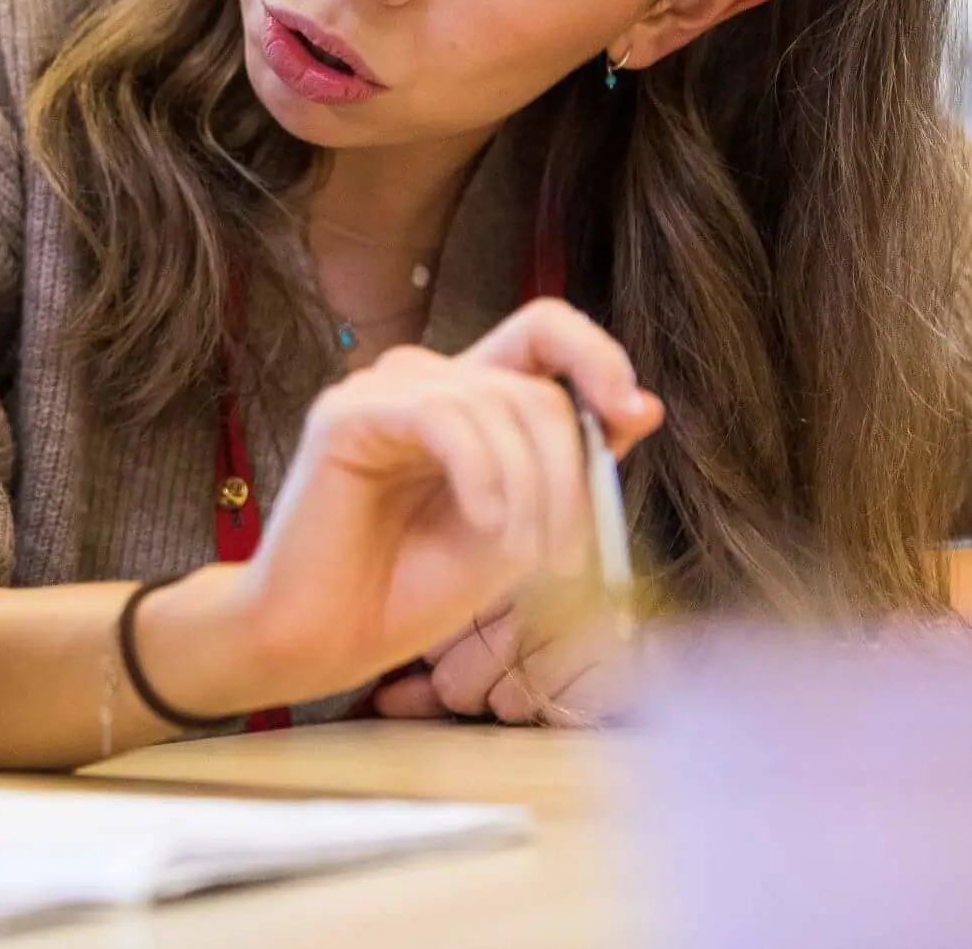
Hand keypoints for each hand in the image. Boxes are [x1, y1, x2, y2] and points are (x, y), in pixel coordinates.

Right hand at [142, 300, 660, 716]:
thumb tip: (646, 407)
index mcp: (466, 398)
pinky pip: (444, 418)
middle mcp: (423, 381)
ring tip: (524, 556)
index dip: (596, 355)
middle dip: (568, 473)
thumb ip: (573, 468)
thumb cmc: (412, 590)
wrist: (324, 641)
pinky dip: (482, 474)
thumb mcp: (523, 528)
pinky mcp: (346, 415)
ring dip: (530, 489)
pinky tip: (484, 523)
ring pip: (498, 402)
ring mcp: (380, 392)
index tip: (628, 414)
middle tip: (566, 554)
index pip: (543, 329)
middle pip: (535, 384)